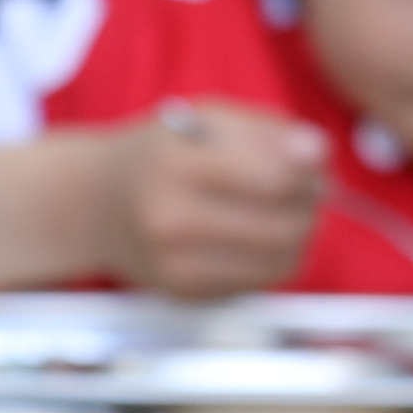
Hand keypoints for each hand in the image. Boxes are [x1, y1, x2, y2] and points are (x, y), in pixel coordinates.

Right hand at [108, 102, 331, 297]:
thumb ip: (265, 131)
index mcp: (176, 165)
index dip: (310, 169)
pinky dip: (274, 256)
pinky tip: (257, 234)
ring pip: (282, 260)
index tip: (314, 158)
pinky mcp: (186, 294)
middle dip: (311, 203)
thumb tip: (318, 152)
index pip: (274, 178)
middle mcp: (170, 220)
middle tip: (309, 185)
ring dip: (301, 233)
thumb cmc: (160, 153)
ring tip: (288, 208)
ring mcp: (176, 265)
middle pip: (286, 226)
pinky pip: (261, 281)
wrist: (93, 203)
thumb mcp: (205, 119)